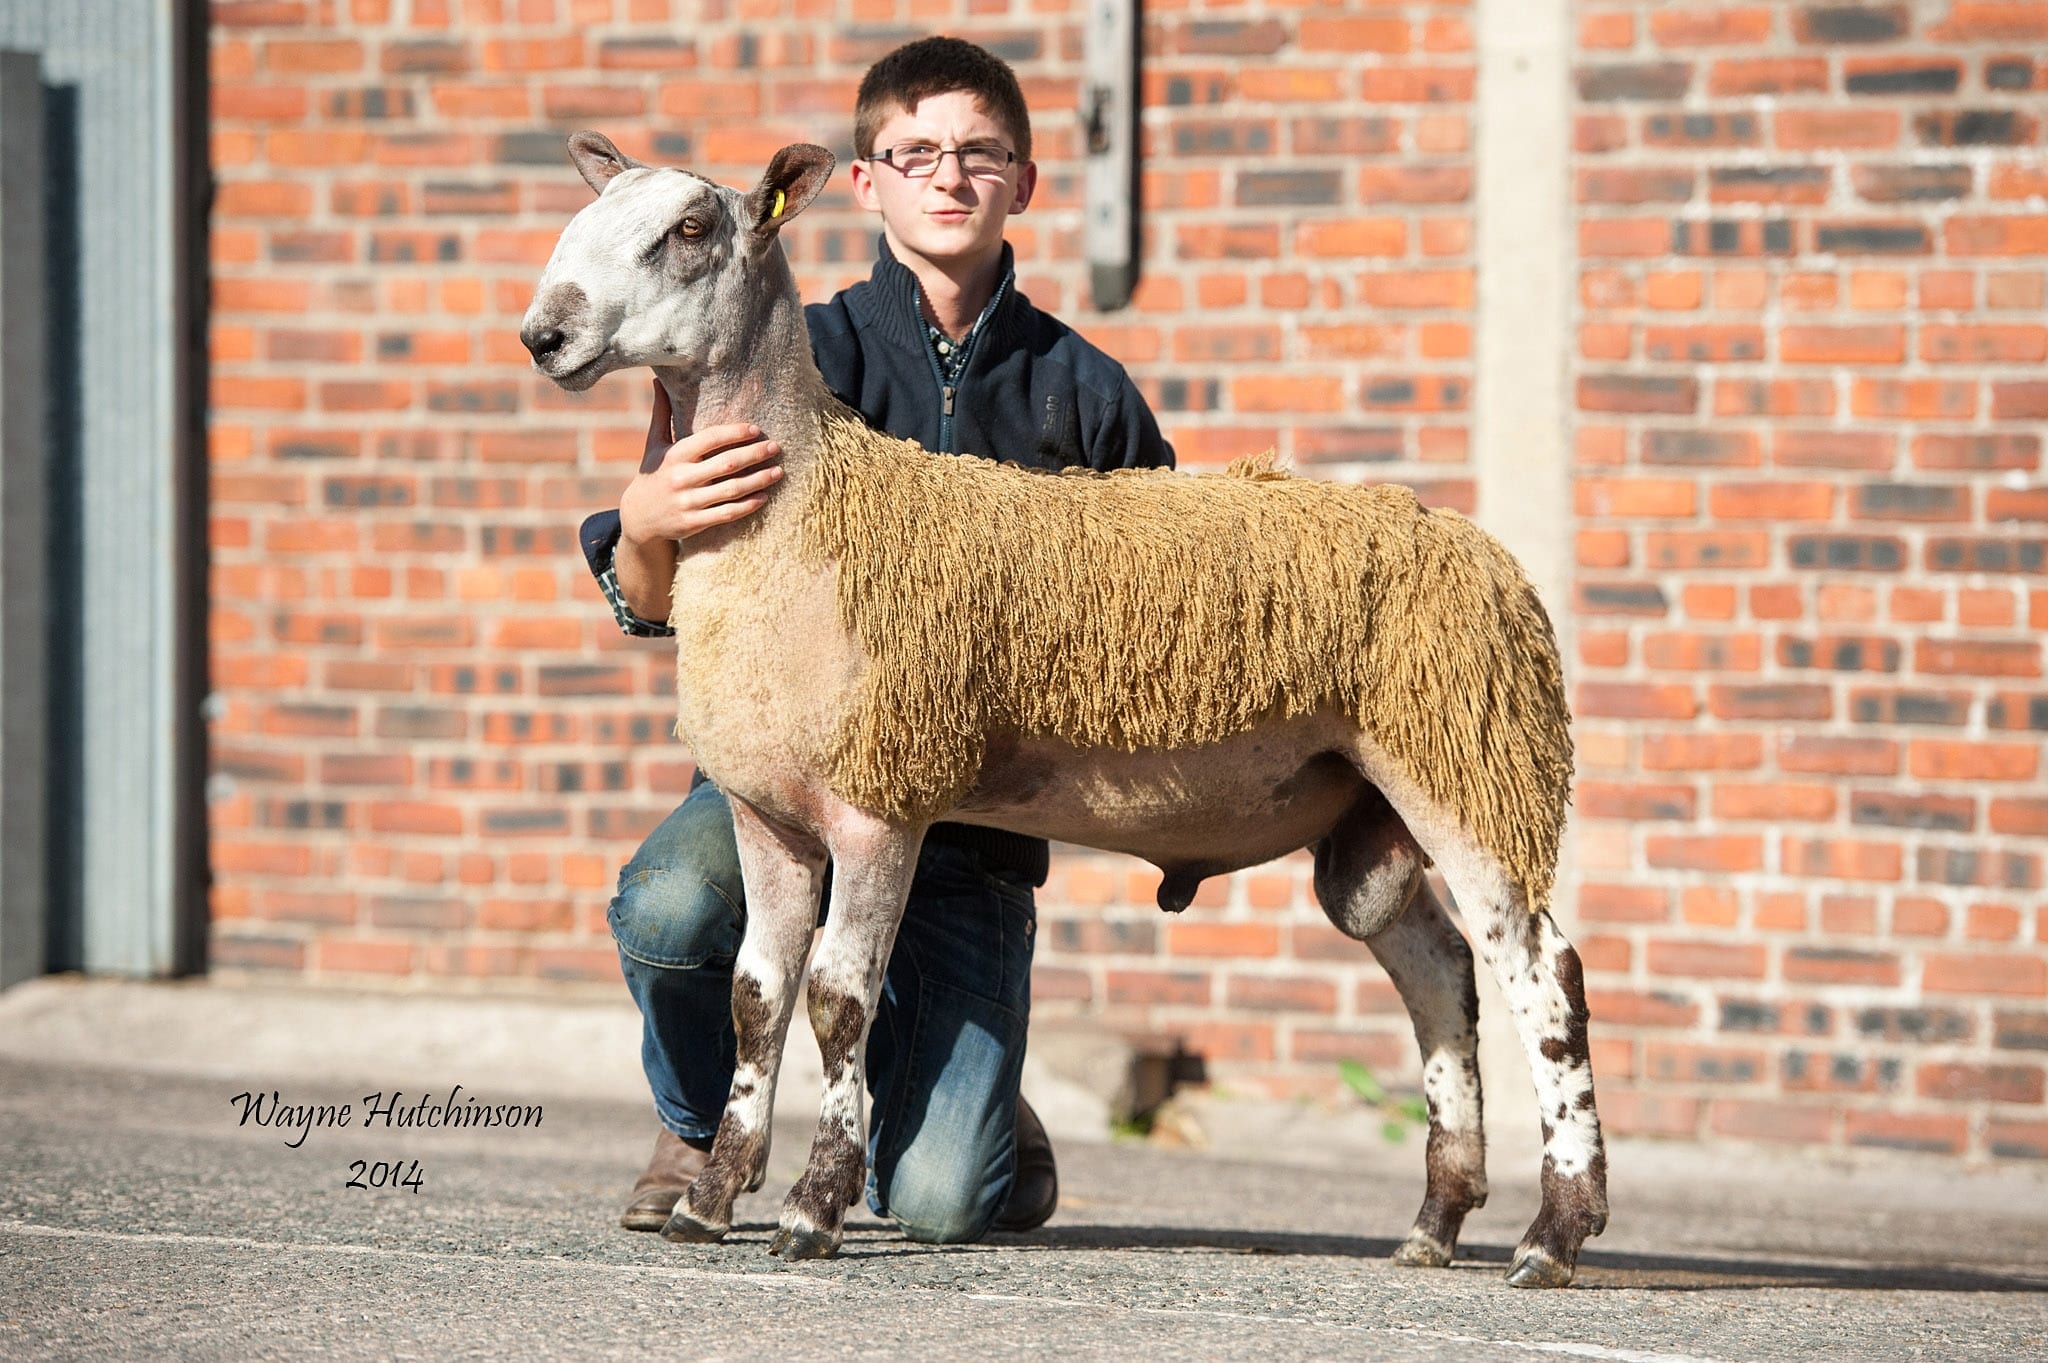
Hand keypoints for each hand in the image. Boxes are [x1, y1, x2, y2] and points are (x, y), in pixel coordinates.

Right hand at [619, 382, 784, 546]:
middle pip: (726, 464)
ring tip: (778, 471)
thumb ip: (661, 413)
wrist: (638, 517)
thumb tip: (658, 379)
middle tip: (775, 447)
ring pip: (731, 490)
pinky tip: (764, 496)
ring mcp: (689, 502)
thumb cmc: (652, 473)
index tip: (756, 429)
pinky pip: (727, 513)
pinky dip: (748, 505)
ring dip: (758, 480)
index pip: (709, 439)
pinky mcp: (695, 523)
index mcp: (674, 455)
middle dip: (754, 454)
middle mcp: (682, 478)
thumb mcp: (654, 444)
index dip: (734, 433)